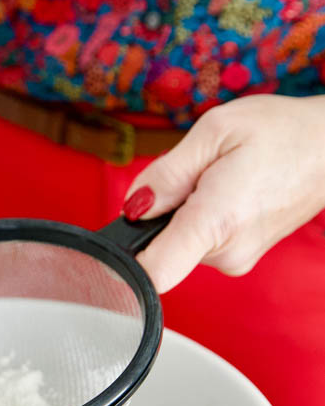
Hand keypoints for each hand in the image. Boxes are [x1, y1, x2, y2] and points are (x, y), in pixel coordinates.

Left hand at [122, 94, 324, 292]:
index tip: (123, 239)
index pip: (154, 274)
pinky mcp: (238, 258)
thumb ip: (165, 173)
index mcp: (215, 223)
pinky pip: (199, 243)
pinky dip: (202, 218)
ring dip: (184, 213)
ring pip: (179, 244)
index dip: (126, 261)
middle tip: (197, 177)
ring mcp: (235, 260)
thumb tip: (134, 206)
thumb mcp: (215, 131)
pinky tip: (228, 192)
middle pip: (159, 248)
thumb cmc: (283, 133)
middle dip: (163, 213)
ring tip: (220, 179)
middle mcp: (225, 253)